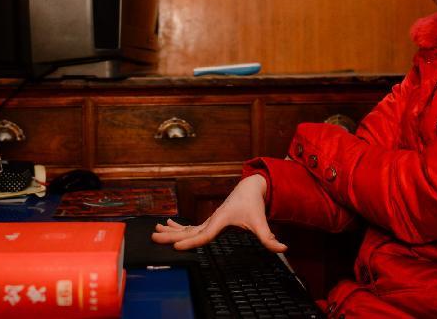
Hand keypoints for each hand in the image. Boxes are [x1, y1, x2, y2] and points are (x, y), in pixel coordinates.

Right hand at [151, 174, 286, 251]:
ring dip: (171, 230)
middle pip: (188, 230)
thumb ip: (269, 237)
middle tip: (154, 237)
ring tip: (154, 231)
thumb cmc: (253, 204)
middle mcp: (211, 220)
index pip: (203, 234)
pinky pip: (191, 226)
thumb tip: (282, 249)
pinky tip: (168, 226)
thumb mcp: (261, 221)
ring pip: (186, 227)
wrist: (250, 187)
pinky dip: (179, 227)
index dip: (190, 242)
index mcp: (220, 221)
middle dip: (171, 235)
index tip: (176, 247)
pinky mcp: (210, 220)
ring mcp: (209, 220)